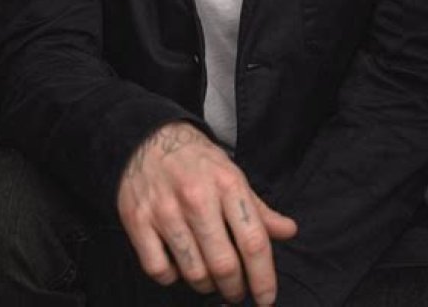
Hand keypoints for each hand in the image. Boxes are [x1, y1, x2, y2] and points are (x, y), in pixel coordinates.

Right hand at [117, 122, 296, 304]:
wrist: (149, 137)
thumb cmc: (197, 161)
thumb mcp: (232, 175)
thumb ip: (259, 208)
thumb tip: (289, 231)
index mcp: (227, 184)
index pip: (253, 242)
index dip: (264, 278)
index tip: (266, 298)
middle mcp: (197, 197)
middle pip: (224, 265)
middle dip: (235, 289)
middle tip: (236, 291)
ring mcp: (165, 210)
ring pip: (193, 272)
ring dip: (206, 285)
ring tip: (209, 278)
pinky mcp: (138, 220)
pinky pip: (159, 269)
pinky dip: (172, 277)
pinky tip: (178, 265)